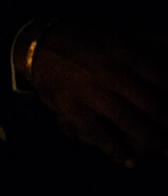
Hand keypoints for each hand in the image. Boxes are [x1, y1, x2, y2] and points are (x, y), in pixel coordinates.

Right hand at [31, 25, 167, 166]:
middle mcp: (110, 72)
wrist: (39, 46)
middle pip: (154, 106)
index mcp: (126, 52)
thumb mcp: (121, 34)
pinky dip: (117, 152)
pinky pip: (100, 135)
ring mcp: (90, 91)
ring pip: (132, 123)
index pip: (165, 81)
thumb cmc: (89, 42)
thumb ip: (153, 39)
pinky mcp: (72, 108)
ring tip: (162, 150)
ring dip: (153, 142)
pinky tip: (130, 162)